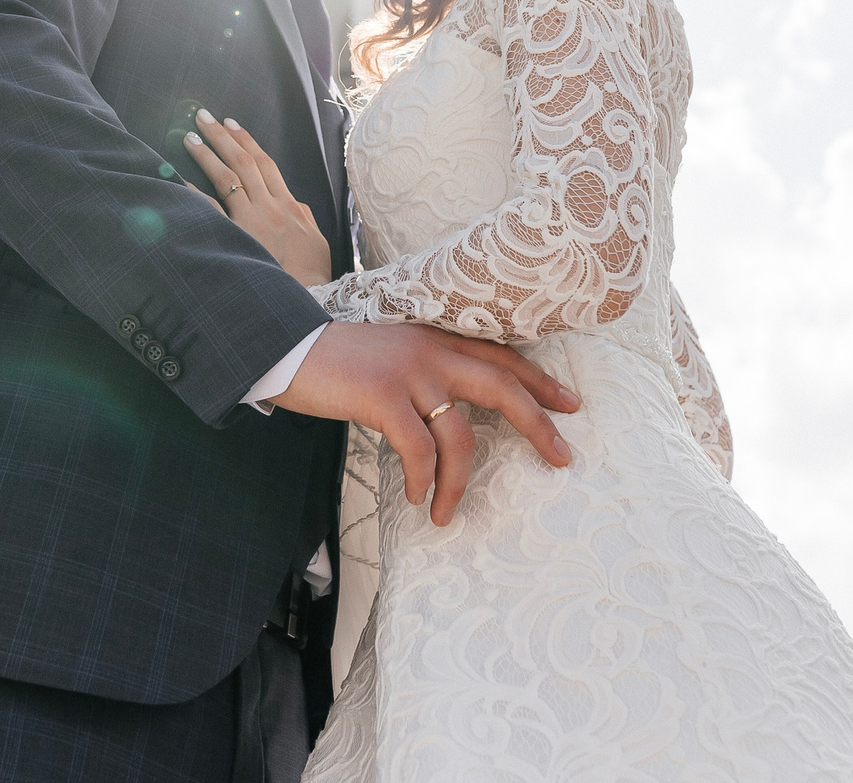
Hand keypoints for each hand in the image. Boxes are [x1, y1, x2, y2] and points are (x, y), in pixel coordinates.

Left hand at [184, 109, 332, 287]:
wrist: (313, 296)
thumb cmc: (313, 274)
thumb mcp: (316, 241)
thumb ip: (304, 218)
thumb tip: (296, 204)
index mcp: (290, 206)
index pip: (266, 164)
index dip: (247, 142)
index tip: (231, 124)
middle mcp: (271, 206)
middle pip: (244, 162)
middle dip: (223, 136)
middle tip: (202, 116)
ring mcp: (254, 220)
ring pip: (228, 177)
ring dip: (208, 154)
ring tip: (189, 136)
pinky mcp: (239, 237)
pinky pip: (212, 210)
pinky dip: (195, 194)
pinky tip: (179, 181)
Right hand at [268, 321, 581, 525]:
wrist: (282, 345)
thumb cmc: (334, 362)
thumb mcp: (389, 358)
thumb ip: (422, 375)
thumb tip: (447, 416)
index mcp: (435, 338)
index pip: (500, 357)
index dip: (538, 382)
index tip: (569, 404)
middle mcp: (430, 349)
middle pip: (502, 386)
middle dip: (537, 423)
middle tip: (562, 456)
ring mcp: (408, 371)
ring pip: (459, 433)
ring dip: (459, 482)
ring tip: (446, 513)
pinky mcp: (383, 395)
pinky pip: (418, 449)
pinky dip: (422, 479)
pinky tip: (416, 497)